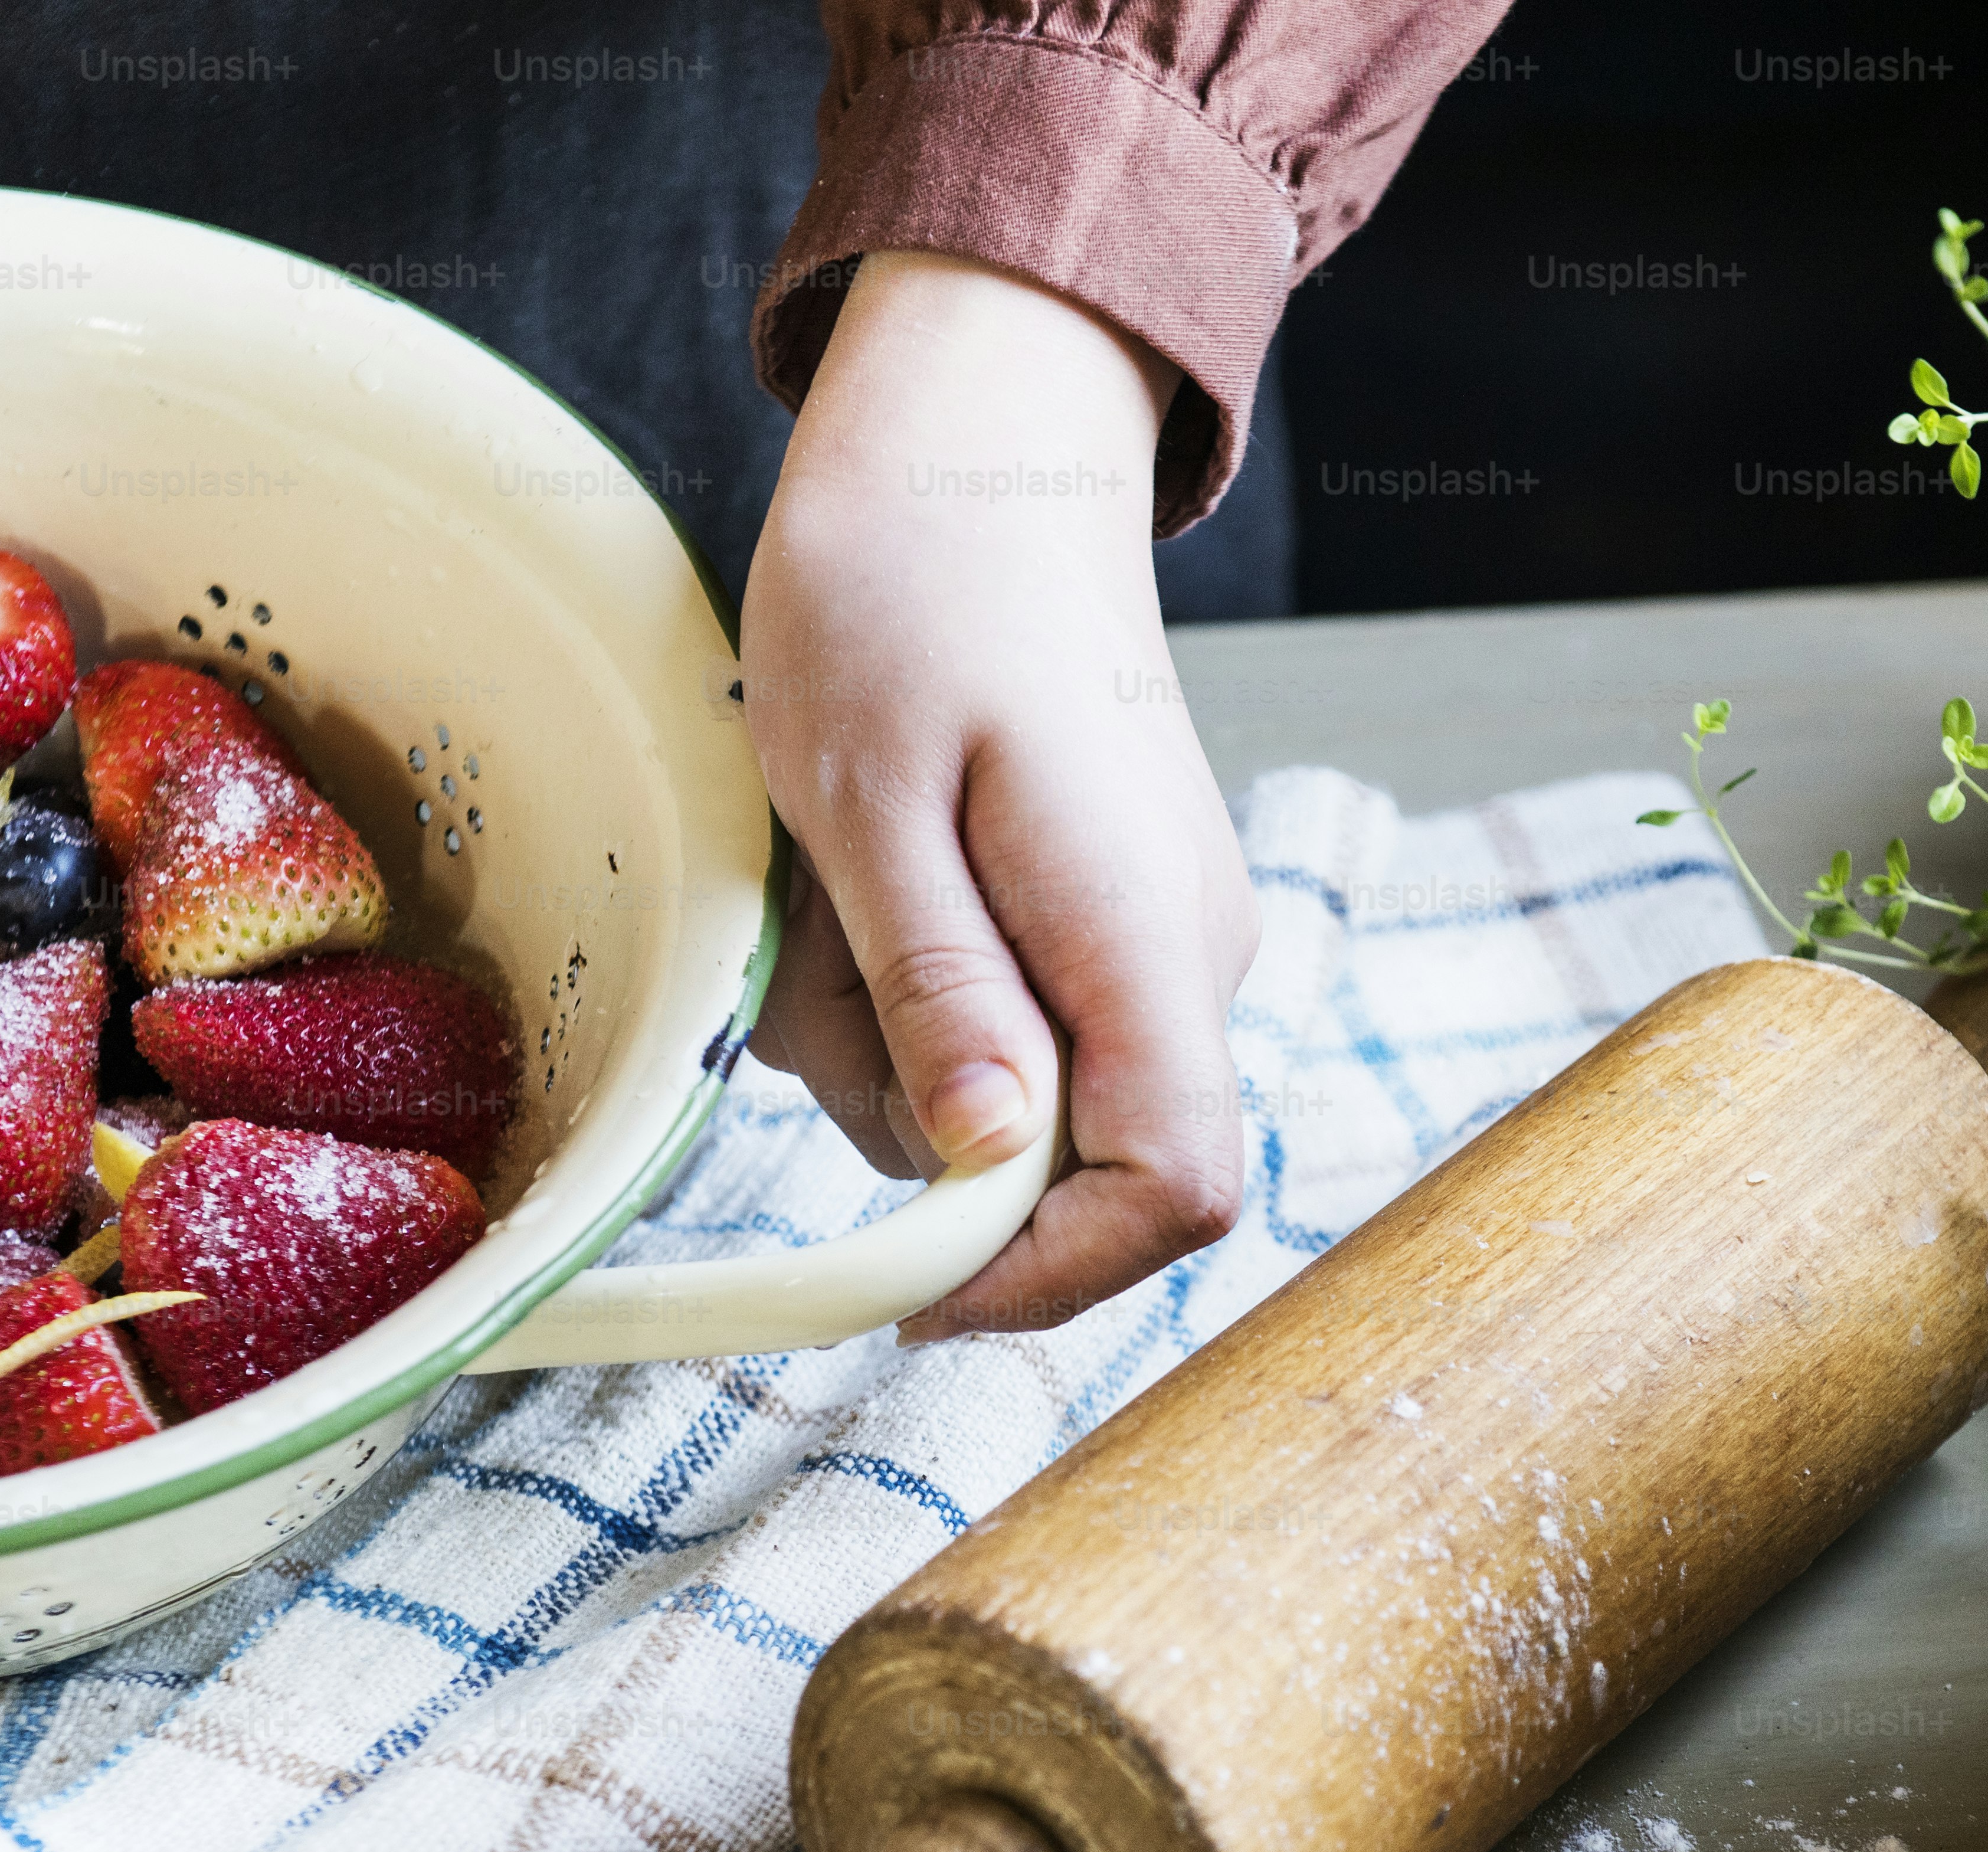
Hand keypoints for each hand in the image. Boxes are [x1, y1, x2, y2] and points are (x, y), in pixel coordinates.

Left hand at [739, 250, 1259, 1338]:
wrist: (981, 443)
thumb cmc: (906, 584)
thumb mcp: (866, 794)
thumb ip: (934, 986)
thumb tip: (977, 1160)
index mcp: (1144, 931)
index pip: (1172, 1188)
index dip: (1043, 1271)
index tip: (896, 1266)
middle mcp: (1185, 957)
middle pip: (1070, 1168)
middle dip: (908, 1124)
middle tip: (802, 962)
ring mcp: (1155, 942)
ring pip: (1014, 1103)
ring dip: (882, 1040)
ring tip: (820, 886)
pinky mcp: (1107, 923)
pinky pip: (1006, 1028)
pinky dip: (906, 991)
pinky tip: (859, 878)